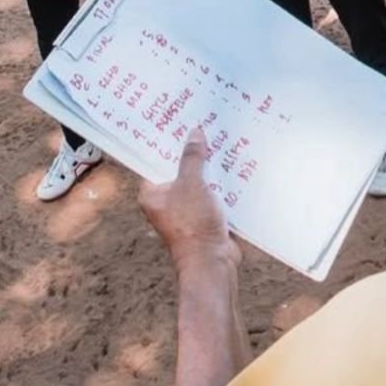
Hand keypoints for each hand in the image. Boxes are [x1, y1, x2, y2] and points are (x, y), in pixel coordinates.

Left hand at [139, 131, 238, 270]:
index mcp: (151, 194)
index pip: (156, 161)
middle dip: (194, 154)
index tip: (181, 125)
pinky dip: (220, 183)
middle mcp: (165, 201)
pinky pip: (211, 193)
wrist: (211, 260)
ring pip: (197, 181)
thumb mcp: (192, 184)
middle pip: (179, 170)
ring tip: (223, 145)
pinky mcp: (203, 217)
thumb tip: (194, 134)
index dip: (169, 143)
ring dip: (210, 169)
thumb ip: (193, 158)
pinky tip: (233, 169)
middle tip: (206, 130)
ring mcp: (185, 210)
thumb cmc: (193, 224)